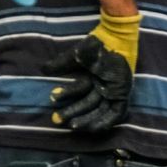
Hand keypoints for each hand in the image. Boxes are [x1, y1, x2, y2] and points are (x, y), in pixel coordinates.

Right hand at [50, 15, 137, 135]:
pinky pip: (115, 114)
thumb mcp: (76, 56)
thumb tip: (43, 69)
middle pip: (87, 104)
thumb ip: (61, 64)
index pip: (79, 91)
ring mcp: (114, 90)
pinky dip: (104, 122)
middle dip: (71, 112)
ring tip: (71, 125)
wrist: (115, 37)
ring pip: (99, 111)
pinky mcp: (123, 94)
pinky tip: (91, 128)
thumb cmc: (97, 43)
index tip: (52, 98)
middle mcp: (104, 85)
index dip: (66, 95)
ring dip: (85, 119)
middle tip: (55, 118)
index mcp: (94, 76)